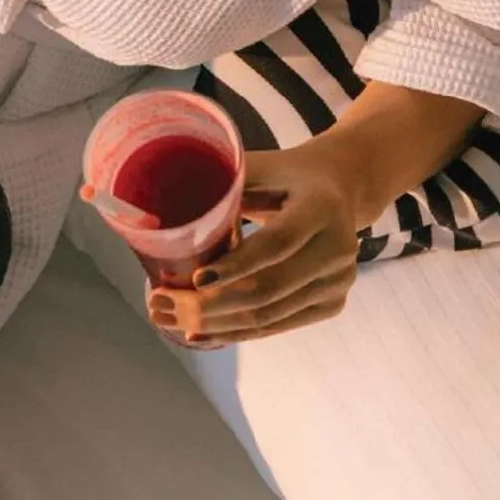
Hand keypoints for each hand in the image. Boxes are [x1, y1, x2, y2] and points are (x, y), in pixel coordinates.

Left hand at [149, 141, 367, 346]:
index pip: (277, 242)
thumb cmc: (284, 176)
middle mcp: (338, 247)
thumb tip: (160, 208)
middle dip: (209, 305)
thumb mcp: (258, 166)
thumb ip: (218, 181)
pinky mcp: (333, 303)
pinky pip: (277, 325)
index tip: (195, 279)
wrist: (339, 189)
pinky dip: (236, 331)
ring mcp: (339, 280)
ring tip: (169, 320)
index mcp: (321, 205)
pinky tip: (201, 333)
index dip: (236, 264)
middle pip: (269, 288)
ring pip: (269, 315)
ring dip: (215, 324)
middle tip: (162, 306)